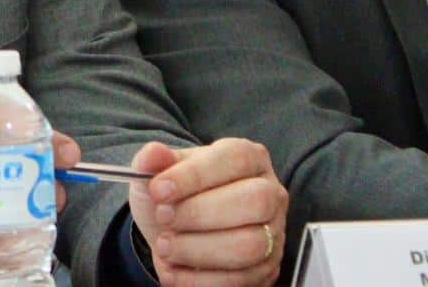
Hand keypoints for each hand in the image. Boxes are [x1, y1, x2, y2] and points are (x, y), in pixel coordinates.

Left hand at [129, 138, 287, 285]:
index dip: (195, 175)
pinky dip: (199, 279)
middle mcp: (270, 193)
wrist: (174, 228)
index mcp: (249, 157)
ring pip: (249, 245)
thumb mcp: (158, 171)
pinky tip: (171, 270)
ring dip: (198, 249)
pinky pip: (241, 279)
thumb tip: (154, 152)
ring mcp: (273, 233)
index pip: (233, 159)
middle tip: (163, 218)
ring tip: (164, 246)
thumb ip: (153, 160)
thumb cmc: (174, 194)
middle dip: (199, 213)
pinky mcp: (267, 269)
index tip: (158, 190)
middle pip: (253, 202)